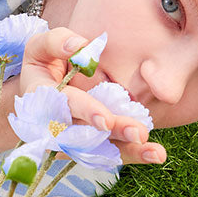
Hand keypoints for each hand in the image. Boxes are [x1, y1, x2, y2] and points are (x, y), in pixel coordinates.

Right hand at [19, 27, 165, 165]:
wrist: (45, 89)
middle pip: (85, 133)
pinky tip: (155, 154)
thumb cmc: (46, 62)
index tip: (105, 120)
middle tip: (138, 132)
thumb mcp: (41, 48)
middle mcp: (55, 125)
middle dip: (113, 133)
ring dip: (128, 150)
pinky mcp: (89, 146)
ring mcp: (73, 140)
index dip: (84, 111)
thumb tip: (80, 46)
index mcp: (42, 98)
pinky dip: (133, 153)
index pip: (64, 105)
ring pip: (101, 148)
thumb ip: (56, 42)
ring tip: (155, 152)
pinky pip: (111, 152)